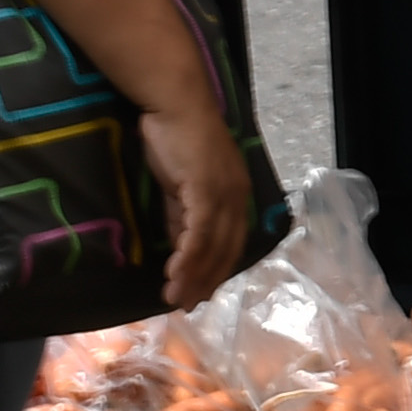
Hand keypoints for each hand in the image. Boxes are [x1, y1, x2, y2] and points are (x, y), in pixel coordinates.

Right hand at [146, 99, 258, 310]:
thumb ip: (182, 215)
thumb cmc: (175, 139)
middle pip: (226, 250)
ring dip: (193, 276)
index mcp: (235, 195)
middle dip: (206, 281)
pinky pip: (199, 232)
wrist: (175, 105)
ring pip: (212, 246)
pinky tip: (174, 274)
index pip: (230, 242)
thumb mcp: (180, 186)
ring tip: (176, 299)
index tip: (200, 293)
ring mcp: (225, 194)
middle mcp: (237, 197)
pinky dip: (188, 257)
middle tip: (187, 306)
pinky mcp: (207, 190)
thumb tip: (180, 246)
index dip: (216, 270)